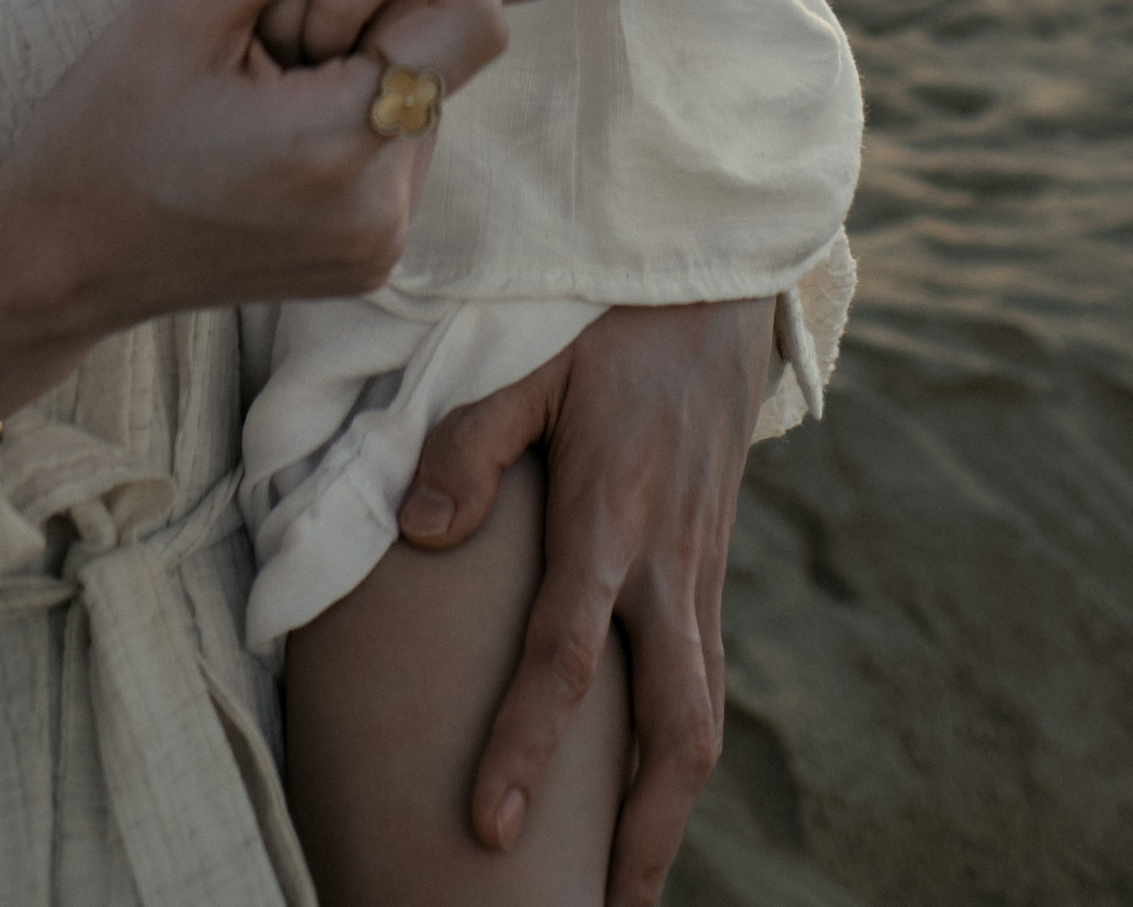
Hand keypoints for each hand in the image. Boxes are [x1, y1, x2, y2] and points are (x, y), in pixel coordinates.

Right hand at [0, 0, 505, 407]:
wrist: (57, 259)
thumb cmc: (104, 123)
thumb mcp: (187, 0)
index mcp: (341, 149)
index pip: (471, 26)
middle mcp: (381, 213)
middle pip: (435, 60)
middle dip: (379, 8)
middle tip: (274, 2)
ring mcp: (375, 246)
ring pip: (414, 100)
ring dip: (364, 57)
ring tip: (259, 62)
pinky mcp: (362, 258)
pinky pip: (390, 148)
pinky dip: (351, 105)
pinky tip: (271, 106)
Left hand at [396, 299, 777, 906]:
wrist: (713, 286)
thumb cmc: (607, 319)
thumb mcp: (532, 362)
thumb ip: (471, 444)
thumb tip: (418, 534)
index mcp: (613, 514)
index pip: (569, 653)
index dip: (528, 743)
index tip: (493, 825)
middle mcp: (667, 559)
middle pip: (674, 726)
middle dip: (643, 832)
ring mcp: (698, 567)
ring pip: (702, 714)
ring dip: (670, 808)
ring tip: (628, 887)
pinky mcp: (707, 564)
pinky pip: (704, 676)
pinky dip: (681, 749)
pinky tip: (649, 790)